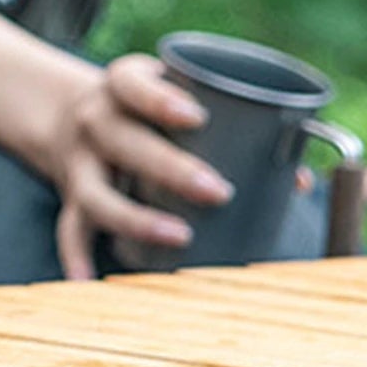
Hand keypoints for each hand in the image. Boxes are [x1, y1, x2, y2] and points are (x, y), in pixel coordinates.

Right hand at [45, 54, 235, 280]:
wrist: (68, 116)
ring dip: (136, 219)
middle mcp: (95, 122)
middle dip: (172, 169)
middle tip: (217, 191)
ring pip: (98, 195)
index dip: (161, 100)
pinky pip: (69, 231)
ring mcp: (79, 164)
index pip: (133, 86)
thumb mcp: (174, 94)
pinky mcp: (71, 199)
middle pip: (126, 144)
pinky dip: (76, 257)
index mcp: (121, 85)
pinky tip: (86, 281)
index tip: (198, 118)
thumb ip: (233, 123)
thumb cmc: (147, 109)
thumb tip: (299, 180)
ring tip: (178, 237)